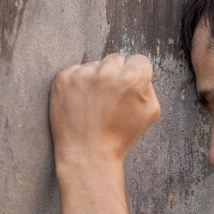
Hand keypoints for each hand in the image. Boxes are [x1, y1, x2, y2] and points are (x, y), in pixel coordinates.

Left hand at [49, 53, 159, 170]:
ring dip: (95, 79)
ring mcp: (83, 74)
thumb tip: (137, 70)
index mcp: (133, 78)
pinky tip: (81, 103)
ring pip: (95, 65)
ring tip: (94, 104)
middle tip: (110, 100)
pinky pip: (75, 71)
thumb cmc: (120, 136)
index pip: (139, 60)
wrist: (88, 154)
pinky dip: (78, 84)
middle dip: (116, 75)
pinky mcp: (63, 79)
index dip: (136, 76)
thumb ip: (148, 85)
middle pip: (116, 59)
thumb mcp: (150, 112)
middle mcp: (107, 72)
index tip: (128, 91)